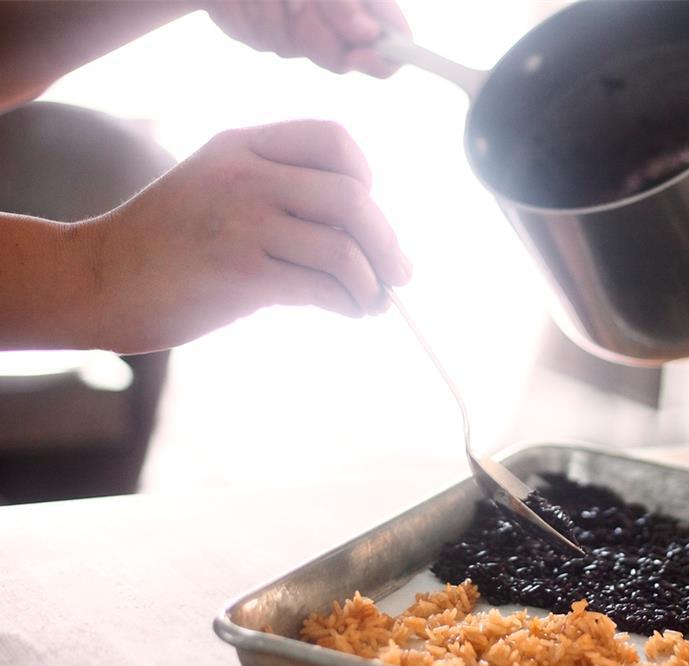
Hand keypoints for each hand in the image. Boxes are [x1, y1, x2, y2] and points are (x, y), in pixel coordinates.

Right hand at [76, 119, 409, 353]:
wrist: (99, 279)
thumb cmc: (169, 243)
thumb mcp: (218, 187)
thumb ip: (281, 193)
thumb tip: (366, 236)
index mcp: (244, 146)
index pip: (335, 140)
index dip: (367, 179)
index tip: (369, 216)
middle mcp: (246, 176)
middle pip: (353, 197)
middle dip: (387, 242)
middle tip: (399, 273)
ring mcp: (242, 223)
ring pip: (343, 247)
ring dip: (372, 283)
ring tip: (372, 303)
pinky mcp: (240, 274)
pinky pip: (321, 286)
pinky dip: (348, 303)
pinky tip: (348, 311)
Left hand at [206, 0, 409, 76]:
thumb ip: (344, 4)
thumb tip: (369, 35)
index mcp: (364, 0)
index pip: (397, 39)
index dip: (384, 57)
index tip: (358, 57)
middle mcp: (340, 16)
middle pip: (345, 57)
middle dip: (314, 33)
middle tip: (293, 4)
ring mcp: (305, 27)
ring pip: (302, 51)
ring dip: (278, 21)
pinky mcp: (273, 33)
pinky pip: (270, 44)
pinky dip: (256, 21)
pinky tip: (249, 1)